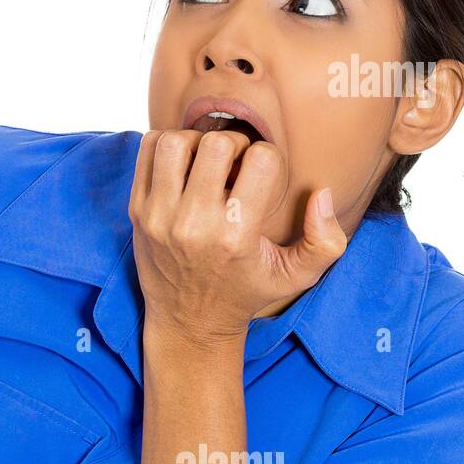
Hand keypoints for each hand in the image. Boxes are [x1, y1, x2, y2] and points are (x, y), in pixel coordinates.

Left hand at [128, 129, 346, 345]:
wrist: (188, 321)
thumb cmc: (245, 292)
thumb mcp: (296, 276)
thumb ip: (326, 242)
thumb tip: (321, 194)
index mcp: (236, 236)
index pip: (260, 160)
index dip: (268, 157)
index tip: (262, 175)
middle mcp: (194, 225)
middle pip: (215, 144)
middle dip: (233, 143)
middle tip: (235, 163)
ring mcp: (159, 216)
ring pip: (176, 142)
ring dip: (196, 141)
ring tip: (207, 161)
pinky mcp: (137, 211)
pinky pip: (147, 151)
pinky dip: (167, 146)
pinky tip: (183, 165)